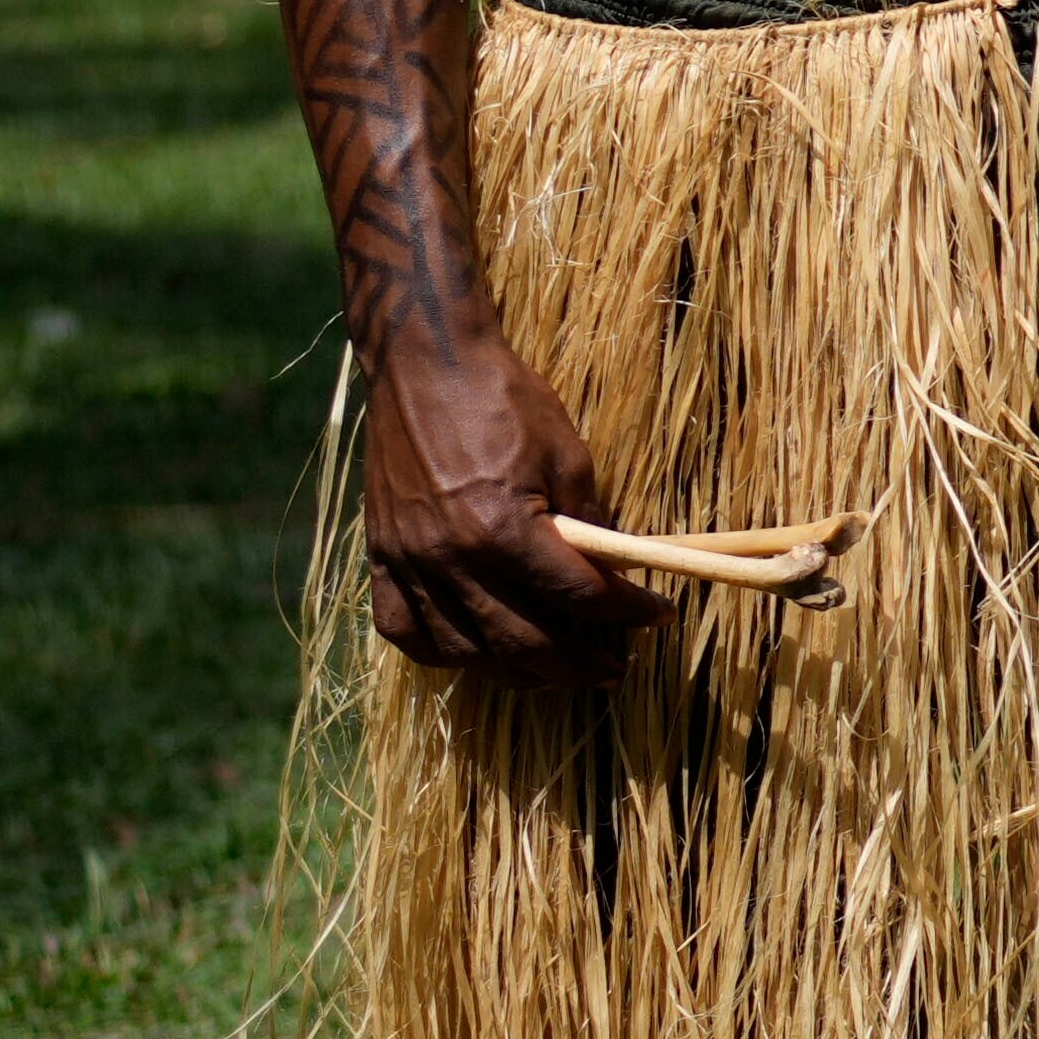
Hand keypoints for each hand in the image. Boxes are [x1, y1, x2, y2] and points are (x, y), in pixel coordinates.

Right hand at [356, 329, 658, 675]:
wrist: (427, 365)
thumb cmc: (506, 400)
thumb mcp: (569, 456)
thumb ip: (589, 525)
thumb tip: (614, 573)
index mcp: (504, 529)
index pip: (578, 596)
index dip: (626, 613)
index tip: (657, 618)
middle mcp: (451, 557)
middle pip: (523, 642)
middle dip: (577, 665)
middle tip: (611, 671)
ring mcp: (410, 561)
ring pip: (465, 650)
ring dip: (516, 672)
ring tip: (553, 674)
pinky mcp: (380, 556)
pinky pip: (403, 630)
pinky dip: (441, 653)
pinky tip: (473, 654)